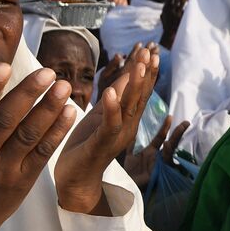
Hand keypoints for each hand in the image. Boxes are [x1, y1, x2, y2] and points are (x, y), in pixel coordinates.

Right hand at [0, 65, 76, 230]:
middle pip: (3, 123)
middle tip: (47, 72)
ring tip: (63, 87)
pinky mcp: (21, 183)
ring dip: (48, 110)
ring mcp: (1, 173)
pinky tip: (69, 112)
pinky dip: (56, 133)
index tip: (4, 66)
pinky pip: (41, 155)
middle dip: (27, 95)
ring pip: (27, 137)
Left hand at [55, 44, 158, 214]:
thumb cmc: (86, 147)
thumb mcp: (100, 117)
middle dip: (146, 73)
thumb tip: (122, 76)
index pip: (140, 91)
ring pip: (130, 108)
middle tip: (152, 52)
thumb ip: (113, 98)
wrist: (77, 181)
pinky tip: (111, 92)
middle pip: (140, 96)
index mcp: (126, 119)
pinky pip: (110, 125)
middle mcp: (127, 126)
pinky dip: (112, 109)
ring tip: (139, 65)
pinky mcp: (102, 145)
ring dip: (135, 86)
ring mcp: (116, 136)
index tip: (151, 50)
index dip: (146, 71)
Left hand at [121, 115, 190, 188]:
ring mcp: (160, 165)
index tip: (170, 116)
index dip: (165, 127)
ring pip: (170, 153)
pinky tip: (168, 145)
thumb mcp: (130, 155)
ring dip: (173, 143)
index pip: (161, 137)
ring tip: (174, 132)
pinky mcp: (159, 174)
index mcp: (151, 151)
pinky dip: (167, 155)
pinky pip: (166, 164)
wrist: (126, 186)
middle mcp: (158, 156)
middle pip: (171, 143)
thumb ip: (132, 145)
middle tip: (186, 123)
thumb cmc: (129, 172)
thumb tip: (131, 132)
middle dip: (178, 133)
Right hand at [160, 0, 188, 46]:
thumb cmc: (168, 26)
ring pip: (182, 2)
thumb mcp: (164, 17)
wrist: (170, 36)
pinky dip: (189, 2)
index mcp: (165, 8)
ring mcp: (175, 13)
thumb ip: (166, 9)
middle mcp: (169, 10)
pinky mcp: (181, 17)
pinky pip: (186, 8)